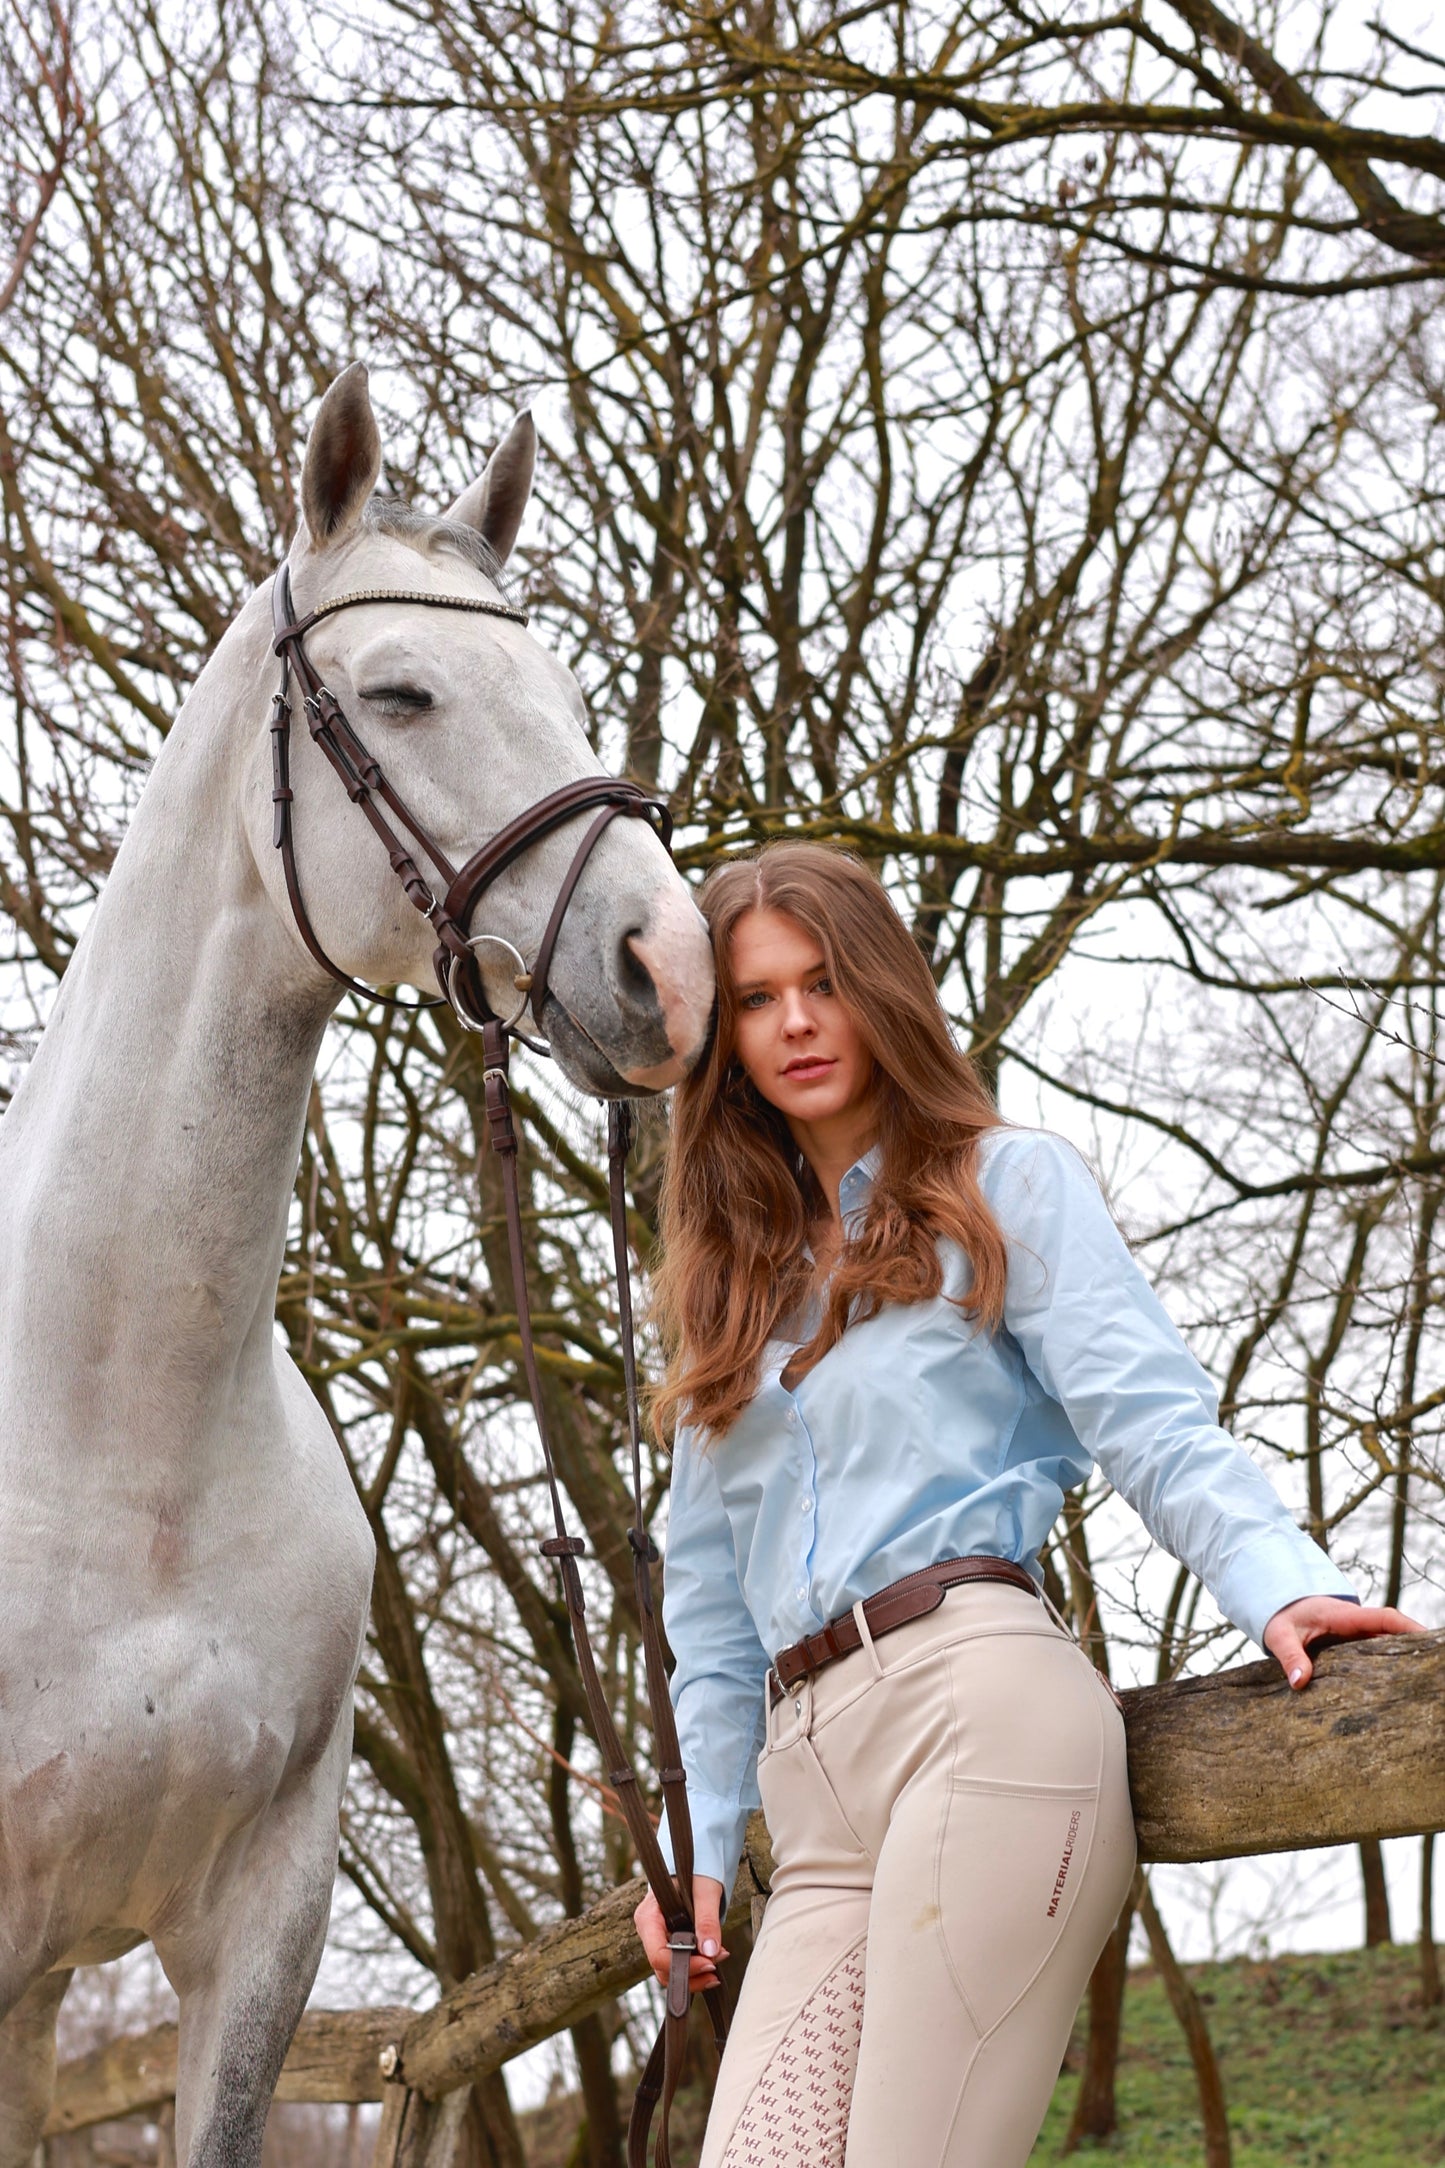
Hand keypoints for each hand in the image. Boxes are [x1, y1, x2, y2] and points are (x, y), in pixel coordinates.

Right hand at [633, 1875, 727, 1992]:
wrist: (694, 1865)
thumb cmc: (696, 1871)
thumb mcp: (704, 1891)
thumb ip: (707, 1920)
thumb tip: (710, 1951)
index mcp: (648, 1917)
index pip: (658, 1955)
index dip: (684, 1965)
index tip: (710, 1963)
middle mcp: (649, 1932)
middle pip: (663, 1969)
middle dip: (692, 1973)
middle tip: (717, 1965)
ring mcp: (657, 1939)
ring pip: (670, 1972)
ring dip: (695, 1974)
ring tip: (719, 1961)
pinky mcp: (669, 1943)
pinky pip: (678, 1964)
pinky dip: (696, 1967)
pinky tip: (713, 1958)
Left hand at [1263, 1594, 1424, 1690]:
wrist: (1280, 1608)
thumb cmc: (1282, 1618)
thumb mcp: (1279, 1635)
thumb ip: (1290, 1655)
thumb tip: (1299, 1682)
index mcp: (1344, 1616)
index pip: (1382, 1618)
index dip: (1406, 1627)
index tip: (1427, 1638)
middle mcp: (1357, 1624)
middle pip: (1394, 1632)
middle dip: (1415, 1646)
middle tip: (1433, 1668)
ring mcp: (1358, 1634)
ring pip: (1388, 1643)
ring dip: (1405, 1657)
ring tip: (1424, 1681)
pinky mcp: (1354, 1645)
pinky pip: (1377, 1652)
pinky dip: (1390, 1665)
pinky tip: (1399, 1686)